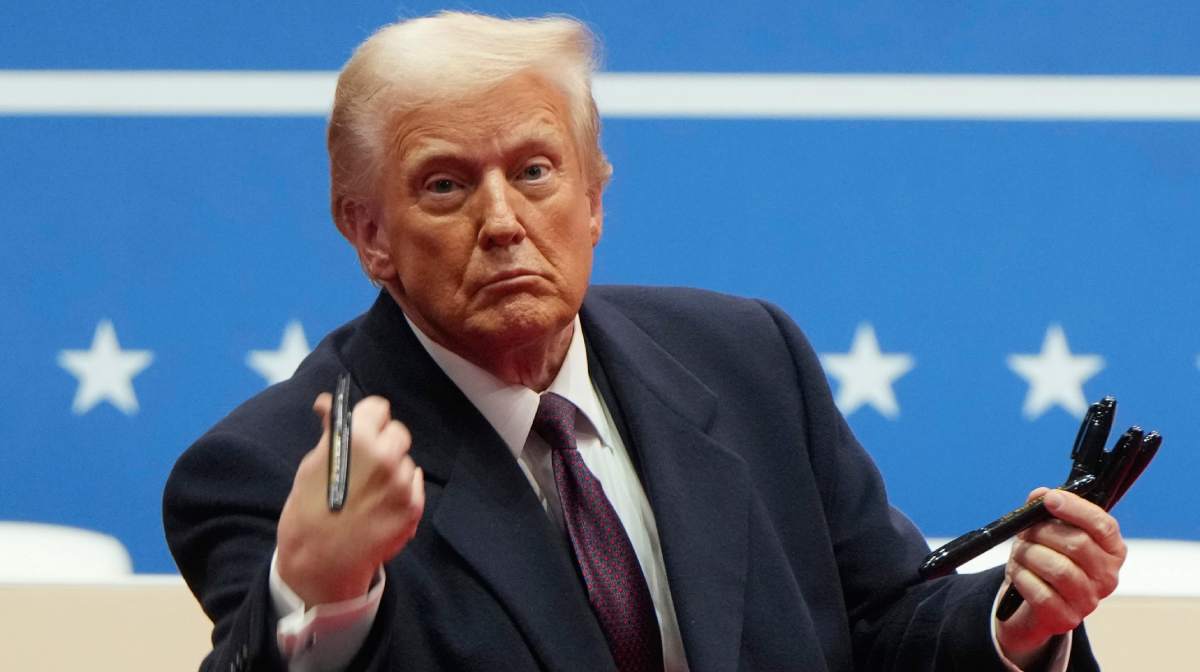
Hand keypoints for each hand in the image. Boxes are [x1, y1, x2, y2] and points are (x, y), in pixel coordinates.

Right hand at [276, 393, 425, 604]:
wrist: (319, 562)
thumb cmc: (308, 511)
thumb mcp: (312, 466)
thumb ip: (331, 432)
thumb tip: (328, 403)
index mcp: (357, 440)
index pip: (378, 408)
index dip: (368, 418)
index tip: (362, 428)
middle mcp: (386, 457)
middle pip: (397, 432)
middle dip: (383, 441)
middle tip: (366, 461)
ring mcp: (402, 484)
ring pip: (405, 460)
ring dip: (392, 468)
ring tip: (368, 490)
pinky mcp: (413, 507)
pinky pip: (414, 483)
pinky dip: (402, 489)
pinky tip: (380, 504)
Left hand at [995, 487, 1125, 663]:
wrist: (1030, 604)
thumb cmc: (1045, 559)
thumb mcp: (1045, 531)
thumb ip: (1045, 510)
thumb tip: (1040, 494)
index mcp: (1111, 551)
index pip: (1103, 525)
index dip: (1076, 508)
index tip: (1050, 498)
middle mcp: (1107, 577)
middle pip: (1077, 544)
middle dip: (1043, 532)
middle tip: (1026, 532)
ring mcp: (1089, 601)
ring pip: (1058, 568)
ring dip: (1029, 554)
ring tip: (1020, 553)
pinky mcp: (1066, 618)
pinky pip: (1041, 592)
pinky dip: (1022, 577)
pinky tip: (1018, 573)